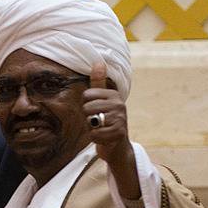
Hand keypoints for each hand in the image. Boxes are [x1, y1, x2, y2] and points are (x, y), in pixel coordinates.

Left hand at [83, 62, 140, 200]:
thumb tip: (98, 61)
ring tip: (101, 129)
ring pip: (90, 121)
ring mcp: (120, 119)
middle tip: (97, 122)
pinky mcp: (119, 133)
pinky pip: (95, 134)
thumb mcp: (103, 100)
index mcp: (114, 94)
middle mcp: (119, 104)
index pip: (86, 95)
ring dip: (91, 129)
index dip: (86, 106)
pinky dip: (95, 139)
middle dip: (88, 118)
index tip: (96, 111)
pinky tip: (103, 138)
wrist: (117, 146)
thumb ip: (99, 83)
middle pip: (86, 108)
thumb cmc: (106, 121)